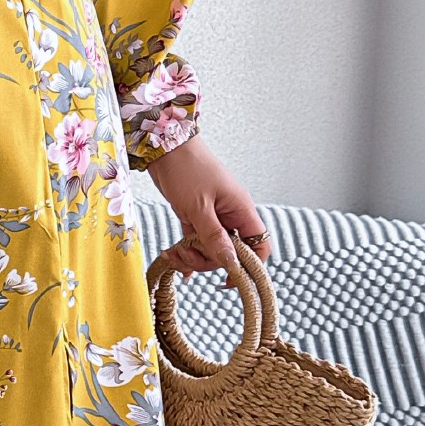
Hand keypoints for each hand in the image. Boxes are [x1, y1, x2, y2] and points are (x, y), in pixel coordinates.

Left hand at [143, 133, 269, 287]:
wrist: (165, 147)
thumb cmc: (186, 169)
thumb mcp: (198, 207)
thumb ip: (213, 236)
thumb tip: (231, 263)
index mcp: (241, 211)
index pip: (259, 246)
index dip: (250, 265)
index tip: (230, 278)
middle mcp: (230, 215)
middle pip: (231, 252)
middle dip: (208, 260)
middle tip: (185, 256)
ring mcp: (213, 216)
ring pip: (211, 248)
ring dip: (192, 256)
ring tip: (173, 253)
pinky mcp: (195, 215)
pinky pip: (195, 240)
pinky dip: (186, 250)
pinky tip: (174, 258)